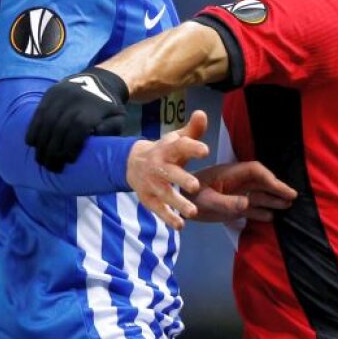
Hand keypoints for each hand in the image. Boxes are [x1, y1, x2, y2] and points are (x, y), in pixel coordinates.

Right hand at [26, 66, 128, 171]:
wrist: (98, 80)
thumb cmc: (108, 107)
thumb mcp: (118, 117)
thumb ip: (111, 129)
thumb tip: (95, 134)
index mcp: (93, 107)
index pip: (78, 128)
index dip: (71, 146)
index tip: (68, 161)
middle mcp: (75, 99)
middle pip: (59, 128)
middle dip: (54, 151)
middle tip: (52, 167)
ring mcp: (60, 95)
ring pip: (46, 122)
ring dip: (41, 144)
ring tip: (41, 160)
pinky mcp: (49, 94)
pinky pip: (37, 114)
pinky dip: (33, 129)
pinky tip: (32, 144)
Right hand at [126, 110, 209, 230]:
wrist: (132, 163)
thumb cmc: (165, 151)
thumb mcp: (176, 139)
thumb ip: (192, 130)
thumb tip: (202, 113)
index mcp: (168, 149)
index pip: (180, 146)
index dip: (192, 147)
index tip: (205, 150)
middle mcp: (159, 166)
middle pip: (171, 173)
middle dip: (182, 179)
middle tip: (195, 186)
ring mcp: (153, 184)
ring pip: (165, 194)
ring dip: (178, 203)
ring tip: (193, 212)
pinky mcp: (149, 199)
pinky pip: (159, 210)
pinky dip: (168, 218)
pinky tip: (180, 225)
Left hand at [189, 161, 297, 222]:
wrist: (175, 204)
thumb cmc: (189, 198)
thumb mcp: (206, 201)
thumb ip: (226, 202)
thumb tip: (247, 203)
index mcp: (229, 174)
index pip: (254, 172)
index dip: (269, 178)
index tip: (280, 187)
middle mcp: (235, 183)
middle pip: (260, 183)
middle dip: (276, 188)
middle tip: (293, 196)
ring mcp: (233, 195)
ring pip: (257, 196)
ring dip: (272, 200)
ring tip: (288, 206)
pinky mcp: (230, 207)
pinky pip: (249, 208)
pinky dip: (260, 212)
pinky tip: (271, 217)